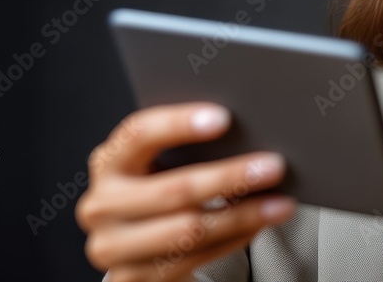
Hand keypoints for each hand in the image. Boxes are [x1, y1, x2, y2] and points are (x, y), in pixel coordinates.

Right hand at [75, 103, 296, 281]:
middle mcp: (103, 204)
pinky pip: (194, 258)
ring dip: (243, 216)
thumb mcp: (159, 166)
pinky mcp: (133, 278)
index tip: (224, 118)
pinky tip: (257, 225)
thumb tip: (249, 136)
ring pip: (189, 229)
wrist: (135, 249)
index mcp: (109, 161)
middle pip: (174, 188)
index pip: (139, 133)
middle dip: (231, 177)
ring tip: (280, 204)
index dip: (180, 124)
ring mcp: (113, 246)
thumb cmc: (157, 193)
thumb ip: (186, 150)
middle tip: (274, 166)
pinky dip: (233, 239)